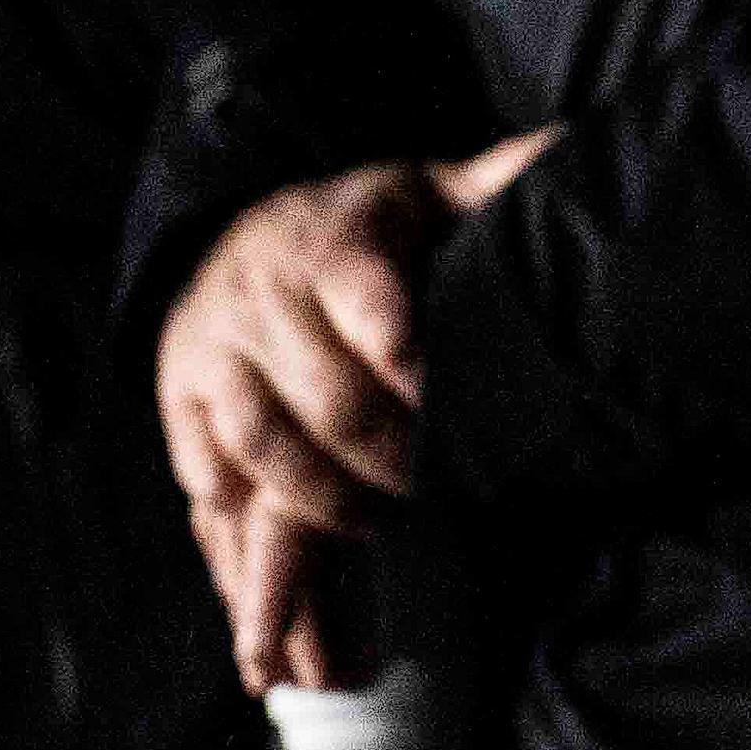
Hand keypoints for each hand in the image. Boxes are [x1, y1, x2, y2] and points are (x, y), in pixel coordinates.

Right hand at [155, 134, 558, 674]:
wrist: (239, 236)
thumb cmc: (362, 229)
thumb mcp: (427, 192)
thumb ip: (497, 183)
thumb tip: (570, 147)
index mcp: (335, 239)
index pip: (369, 293)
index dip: (405, 345)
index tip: (437, 388)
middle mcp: (262, 296)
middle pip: (322, 393)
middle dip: (381, 454)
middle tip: (431, 493)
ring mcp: (213, 358)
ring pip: (256, 445)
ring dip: (318, 503)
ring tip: (376, 534)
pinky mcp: (180, 414)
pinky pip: (205, 488)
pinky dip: (237, 554)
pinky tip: (277, 602)